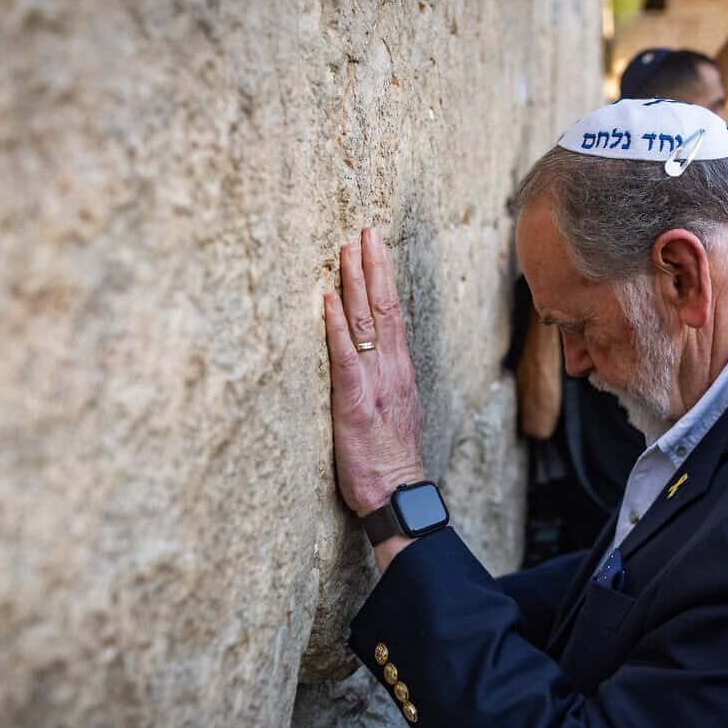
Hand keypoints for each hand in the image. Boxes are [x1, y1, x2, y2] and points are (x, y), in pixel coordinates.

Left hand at [324, 229, 425, 570]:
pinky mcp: (355, 402)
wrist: (398, 495)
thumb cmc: (391, 462)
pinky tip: (328, 300)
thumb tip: (374, 364)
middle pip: (383, 308)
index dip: (383, 280)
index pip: (392, 315)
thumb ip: (385, 385)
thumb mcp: (395, 415)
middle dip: (373, 267)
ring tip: (347, 250)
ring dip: (355, 283)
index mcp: (399, 372)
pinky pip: (345, 357)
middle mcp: (391, 370)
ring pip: (366, 323)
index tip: (375, 248)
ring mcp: (375, 384)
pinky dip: (336, 326)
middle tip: (365, 232)